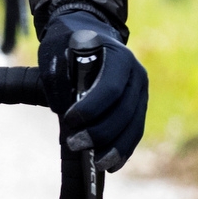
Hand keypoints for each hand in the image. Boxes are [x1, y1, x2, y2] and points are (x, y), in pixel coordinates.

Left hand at [39, 11, 148, 170]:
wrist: (86, 33)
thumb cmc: (66, 45)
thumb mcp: (56, 54)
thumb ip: (60, 82)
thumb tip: (66, 116)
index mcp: (118, 55)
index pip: (110, 87)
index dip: (91, 108)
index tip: (69, 120)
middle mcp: (137, 74)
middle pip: (124, 111)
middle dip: (100, 132)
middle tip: (74, 145)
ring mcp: (141, 92)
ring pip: (133, 126)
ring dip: (114, 148)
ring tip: (95, 165)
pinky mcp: (138, 107)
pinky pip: (133, 132)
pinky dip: (122, 149)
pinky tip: (110, 165)